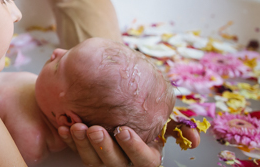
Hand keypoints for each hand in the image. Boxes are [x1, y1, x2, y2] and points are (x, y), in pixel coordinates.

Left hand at [57, 122, 199, 166]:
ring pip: (93, 161)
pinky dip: (69, 140)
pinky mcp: (86, 154)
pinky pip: (75, 152)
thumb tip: (196, 140)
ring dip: (83, 145)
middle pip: (115, 163)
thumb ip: (176, 126)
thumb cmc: (142, 112)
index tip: (123, 130)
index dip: (134, 148)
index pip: (145, 161)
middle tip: (95, 129)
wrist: (112, 100)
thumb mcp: (161, 117)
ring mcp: (104, 160)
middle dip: (104, 148)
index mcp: (147, 154)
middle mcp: (125, 161)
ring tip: (76, 126)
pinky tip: (63, 126)